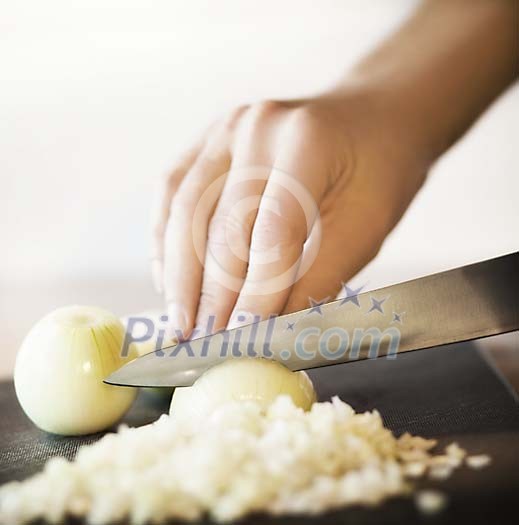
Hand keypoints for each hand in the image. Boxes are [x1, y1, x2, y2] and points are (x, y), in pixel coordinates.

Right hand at [151, 91, 428, 337]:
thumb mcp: (366, 226)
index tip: (238, 339)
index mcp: (307, 142)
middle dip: (209, 293)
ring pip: (184, 210)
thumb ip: (317, 276)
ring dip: (177, 273)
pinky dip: (165, 239)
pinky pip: (173, 191)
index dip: (253, 292)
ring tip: (179, 320)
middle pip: (219, 224)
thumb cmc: (379, 172)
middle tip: (200, 342)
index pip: (271, 232)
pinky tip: (168, 276)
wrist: (372, 117)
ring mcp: (226, 128)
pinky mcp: (210, 138)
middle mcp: (256, 126)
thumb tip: (269, 329)